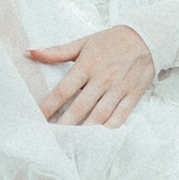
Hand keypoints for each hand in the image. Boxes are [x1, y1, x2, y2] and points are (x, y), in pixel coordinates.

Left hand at [31, 24, 156, 127]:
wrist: (147, 38)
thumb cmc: (111, 41)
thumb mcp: (83, 42)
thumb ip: (57, 51)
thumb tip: (31, 51)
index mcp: (88, 64)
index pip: (63, 90)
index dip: (49, 106)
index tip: (38, 118)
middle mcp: (103, 78)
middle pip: (79, 108)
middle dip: (64, 124)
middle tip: (51, 137)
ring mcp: (119, 89)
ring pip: (99, 116)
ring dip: (84, 130)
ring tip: (71, 141)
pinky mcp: (133, 96)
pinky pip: (119, 117)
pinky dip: (107, 128)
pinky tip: (96, 135)